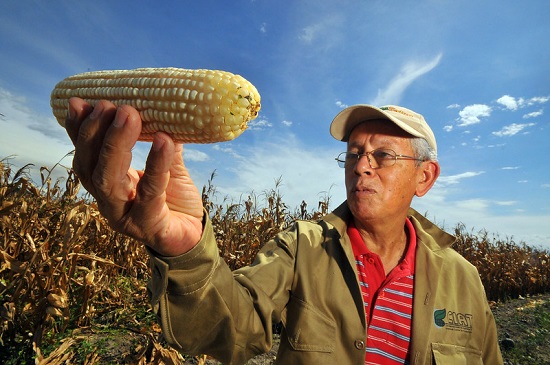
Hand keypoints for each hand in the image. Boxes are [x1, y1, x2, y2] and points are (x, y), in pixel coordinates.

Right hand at [65, 98, 203, 255]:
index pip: (85, 155)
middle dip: (94, 133)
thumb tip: (164, 105)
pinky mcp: (148, 225)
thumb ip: (161, 140)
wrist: (193, 235)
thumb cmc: (174, 200)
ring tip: (128, 114)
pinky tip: (164, 140)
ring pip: (108, 181)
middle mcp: (108, 200)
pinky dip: (156, 164)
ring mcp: (124, 216)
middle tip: (107, 104)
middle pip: (89, 167)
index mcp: (107, 183)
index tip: (79, 101)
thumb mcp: (167, 165)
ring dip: (115, 144)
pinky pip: (150, 192)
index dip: (78, 130)